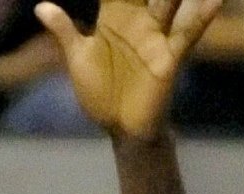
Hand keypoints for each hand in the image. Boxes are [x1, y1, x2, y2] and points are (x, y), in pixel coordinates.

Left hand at [36, 0, 220, 139]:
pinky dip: (202, 16)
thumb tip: (41, 6)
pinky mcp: (169, 58)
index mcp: (114, 16)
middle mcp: (139, 20)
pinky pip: (187, 33)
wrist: (121, 131)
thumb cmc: (102, 94)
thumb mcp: (78, 60)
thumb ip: (65, 31)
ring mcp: (156, 36)